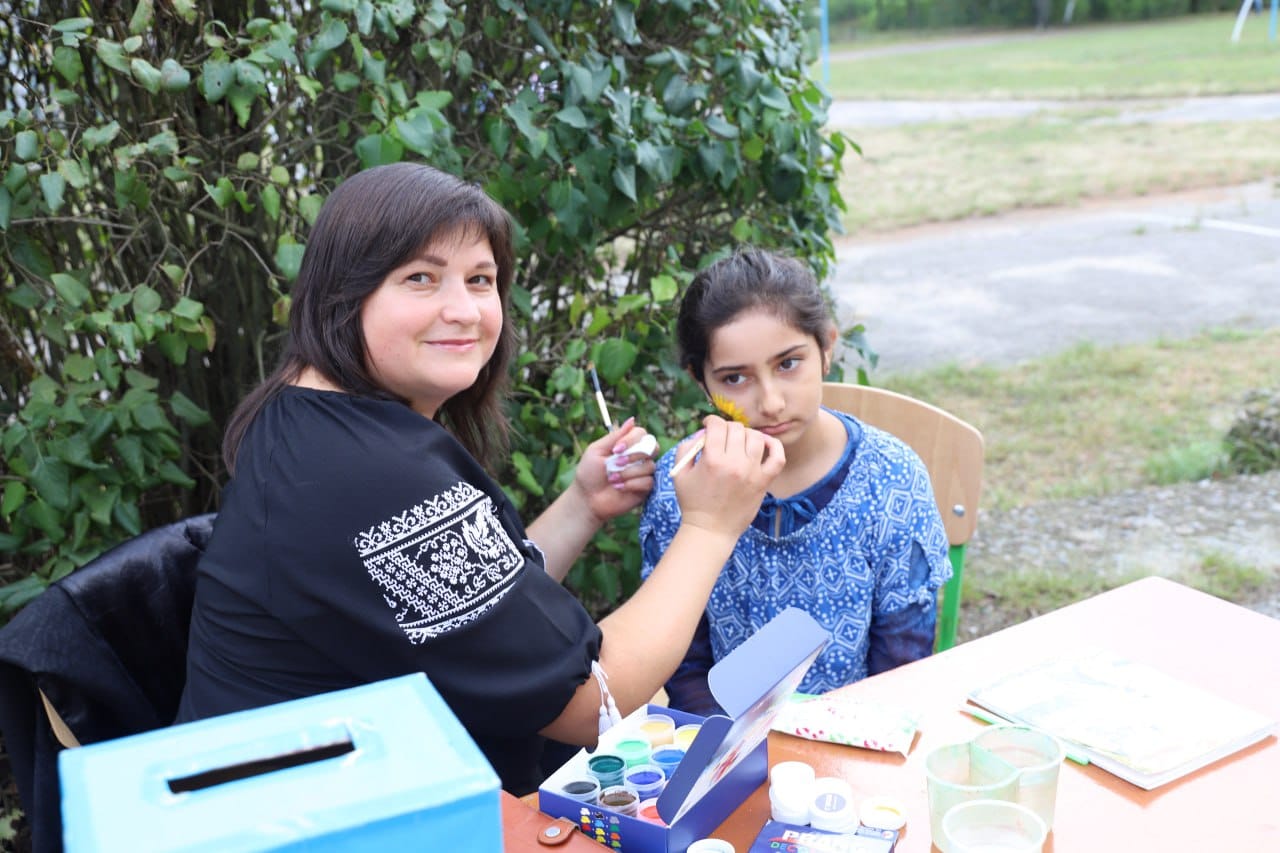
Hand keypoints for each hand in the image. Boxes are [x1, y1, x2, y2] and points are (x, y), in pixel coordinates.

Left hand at [573, 417, 657, 521]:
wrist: (587, 498)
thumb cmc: (589, 473)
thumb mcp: (596, 450)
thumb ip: (615, 436)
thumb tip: (632, 419)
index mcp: (627, 445)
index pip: (642, 433)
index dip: (632, 440)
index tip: (616, 449)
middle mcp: (639, 457)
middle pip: (653, 447)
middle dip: (634, 455)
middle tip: (616, 464)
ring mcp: (644, 473)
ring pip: (649, 466)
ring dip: (628, 473)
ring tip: (613, 480)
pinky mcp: (646, 488)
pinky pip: (648, 482)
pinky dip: (632, 484)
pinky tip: (619, 488)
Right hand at [673, 415, 784, 537]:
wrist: (711, 530)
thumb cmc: (693, 502)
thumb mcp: (679, 473)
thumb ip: (686, 448)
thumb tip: (702, 433)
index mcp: (712, 460)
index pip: (717, 425)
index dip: (711, 421)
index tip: (709, 427)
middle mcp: (734, 464)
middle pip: (736, 429)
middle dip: (726, 429)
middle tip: (722, 438)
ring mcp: (752, 472)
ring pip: (755, 437)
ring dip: (746, 435)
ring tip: (739, 442)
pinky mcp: (763, 482)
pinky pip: (777, 457)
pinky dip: (773, 446)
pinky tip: (764, 444)